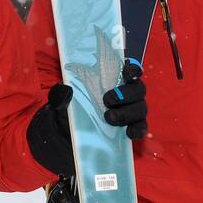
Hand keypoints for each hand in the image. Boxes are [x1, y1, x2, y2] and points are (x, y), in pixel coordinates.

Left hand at [26, 62, 148, 175]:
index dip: (133, 69)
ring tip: (109, 118)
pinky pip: (140, 127)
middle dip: (125, 94)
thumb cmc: (71, 109)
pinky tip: (130, 133)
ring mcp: (131, 110)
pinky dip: (137, 129)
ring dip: (127, 112)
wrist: (68, 133)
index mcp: (113, 80)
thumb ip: (61, 94)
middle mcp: (127, 93)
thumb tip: (65, 89)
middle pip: (138, 90)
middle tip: (107, 100)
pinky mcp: (131, 126)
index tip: (128, 73)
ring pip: (140, 108)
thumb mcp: (63, 101)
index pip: (130, 70)